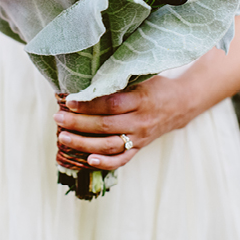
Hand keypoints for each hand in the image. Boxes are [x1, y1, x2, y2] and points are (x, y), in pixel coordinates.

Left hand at [53, 75, 196, 169]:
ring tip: (63, 137)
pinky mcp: (140, 147)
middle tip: (58, 118)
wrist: (181, 104)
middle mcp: (141, 121)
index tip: (69, 101)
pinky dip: (105, 162)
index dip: (88, 104)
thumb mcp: (142, 77)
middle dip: (78, 123)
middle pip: (106, 125)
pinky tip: (88, 160)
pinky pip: (122, 159)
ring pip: (109, 145)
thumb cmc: (156, 86)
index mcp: (141, 99)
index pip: (111, 104)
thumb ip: (119, 81)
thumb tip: (86, 80)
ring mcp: (140, 137)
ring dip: (84, 143)